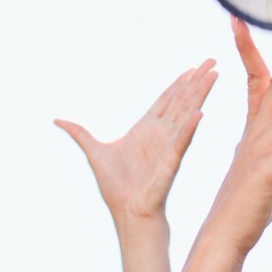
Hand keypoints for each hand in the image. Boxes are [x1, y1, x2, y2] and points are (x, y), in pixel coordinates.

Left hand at [55, 59, 217, 221]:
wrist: (126, 211)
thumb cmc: (115, 186)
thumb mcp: (94, 151)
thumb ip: (80, 133)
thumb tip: (57, 119)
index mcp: (146, 129)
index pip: (167, 99)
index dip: (180, 82)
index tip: (194, 68)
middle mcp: (161, 133)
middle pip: (182, 100)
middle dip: (197, 80)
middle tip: (212, 60)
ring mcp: (169, 145)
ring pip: (188, 113)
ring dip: (200, 94)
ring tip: (214, 75)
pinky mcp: (171, 161)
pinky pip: (182, 141)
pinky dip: (190, 127)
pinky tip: (199, 113)